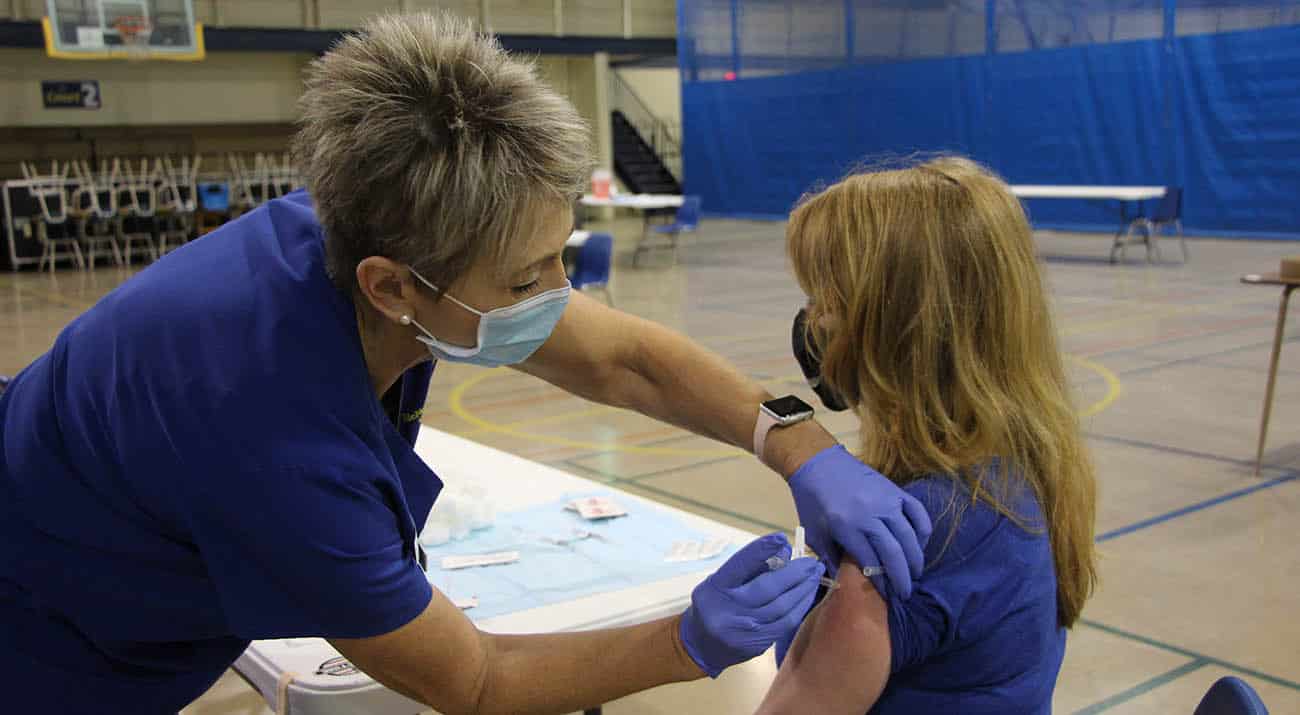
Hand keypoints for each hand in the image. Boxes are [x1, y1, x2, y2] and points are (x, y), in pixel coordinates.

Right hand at [679, 533, 824, 677]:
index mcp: (716, 588)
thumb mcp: (722, 580)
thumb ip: (750, 566)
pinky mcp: (758, 643)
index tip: (782, 538)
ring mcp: (744, 629)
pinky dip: (801, 606)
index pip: (740, 564)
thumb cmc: (716, 604)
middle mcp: (728, 609)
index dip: (762, 549)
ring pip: (781, 606)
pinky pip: (786, 623)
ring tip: (815, 574)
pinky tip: (808, 594)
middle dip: (794, 572)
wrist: (702, 645)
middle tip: (811, 561)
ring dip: (803, 588)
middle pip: (766, 587)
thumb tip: (784, 549)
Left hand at [788, 446, 931, 597]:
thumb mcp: (815, 534)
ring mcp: (886, 501)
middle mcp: (870, 515)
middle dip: (903, 577)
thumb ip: (832, 559)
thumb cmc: (812, 502)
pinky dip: (923, 530)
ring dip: (915, 559)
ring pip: (909, 536)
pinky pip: (917, 512)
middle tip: (906, 593)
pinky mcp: (895, 490)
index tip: (887, 596)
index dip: (882, 583)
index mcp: (847, 527)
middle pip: (894, 553)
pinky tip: (920, 545)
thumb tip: (847, 584)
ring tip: (915, 574)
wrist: (817, 464)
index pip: (871, 563)